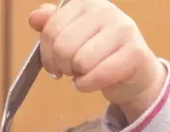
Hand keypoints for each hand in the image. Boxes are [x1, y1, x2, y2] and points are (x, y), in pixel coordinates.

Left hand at [29, 0, 164, 120]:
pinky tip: (92, 82)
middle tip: (72, 70)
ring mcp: (123, 29)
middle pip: (64, 47)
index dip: (47, 54)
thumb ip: (53, 26)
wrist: (134, 73)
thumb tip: (34, 18)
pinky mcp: (135, 53)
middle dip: (63, 66)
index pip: (51, 29)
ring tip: (86, 73)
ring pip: (80, 62)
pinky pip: (98, 76)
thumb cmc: (100, 55)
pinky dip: (88, 85)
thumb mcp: (74, 37)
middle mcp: (106, 10)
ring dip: (78, 76)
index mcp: (86, 3)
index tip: (55, 63)